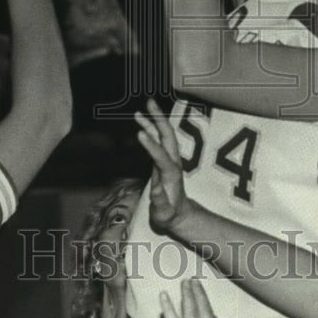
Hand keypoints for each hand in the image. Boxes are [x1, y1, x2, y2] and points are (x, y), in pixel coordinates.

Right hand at [134, 97, 190, 231]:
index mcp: (171, 174)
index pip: (161, 156)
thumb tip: (155, 189)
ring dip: (154, 120)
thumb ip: (160, 202)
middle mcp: (172, 162)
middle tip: (149, 103)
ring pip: (162, 135)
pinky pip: (157, 140)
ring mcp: (169, 158)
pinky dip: (150, 128)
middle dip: (159, 118)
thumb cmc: (168, 215)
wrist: (177, 214)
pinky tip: (141, 121)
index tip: (140, 133)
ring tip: (142, 108)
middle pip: (167, 136)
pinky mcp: (163, 158)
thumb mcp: (164, 214)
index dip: (151, 145)